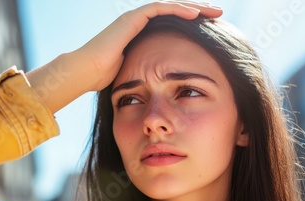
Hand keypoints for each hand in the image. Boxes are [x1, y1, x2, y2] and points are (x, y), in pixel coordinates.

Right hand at [77, 1, 222, 91]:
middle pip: (175, 12)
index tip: (210, 31)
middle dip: (198, 12)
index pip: (172, 25)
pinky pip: (160, 9)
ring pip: (171, 6)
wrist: (86, 73)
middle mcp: (139, 23)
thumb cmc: (105, 79)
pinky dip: (179, 10)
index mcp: (142, 35)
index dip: (192, 25)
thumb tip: (162, 88)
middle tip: (218, 15)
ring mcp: (135, 18)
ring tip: (213, 12)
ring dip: (193, 8)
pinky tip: (196, 14)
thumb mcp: (135, 75)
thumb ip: (148, 72)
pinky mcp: (133, 18)